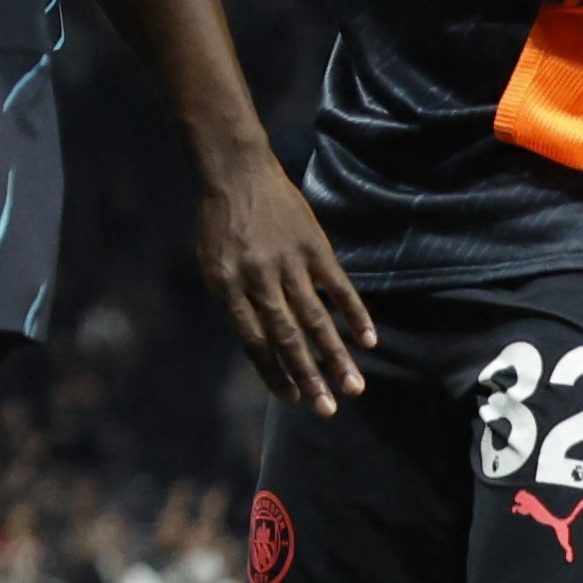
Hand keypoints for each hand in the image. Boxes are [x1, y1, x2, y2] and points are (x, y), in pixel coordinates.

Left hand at [193, 149, 371, 416]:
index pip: (253, 342)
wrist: (236, 172)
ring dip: (336, 356)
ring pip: (317, 318)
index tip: (292, 400)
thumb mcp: (213, 265)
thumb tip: (264, 347)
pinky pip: (338, 287)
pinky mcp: (314, 247)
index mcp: (226, 287)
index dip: (274, 373)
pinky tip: (369, 340)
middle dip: (308, 376)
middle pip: (287, 337)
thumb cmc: (220, 225)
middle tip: (327, 411)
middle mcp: (257, 278)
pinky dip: (354, 314)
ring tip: (354, 387)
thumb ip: (236, 303)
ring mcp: (288, 262)